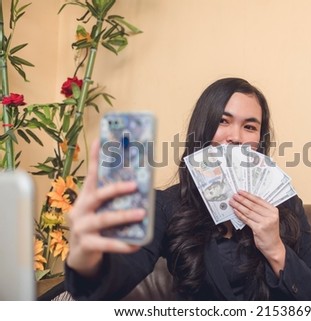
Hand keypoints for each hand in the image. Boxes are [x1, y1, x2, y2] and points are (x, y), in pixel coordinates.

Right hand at [66, 139, 144, 276]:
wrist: (82, 256)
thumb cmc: (96, 227)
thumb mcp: (102, 210)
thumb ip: (114, 200)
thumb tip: (140, 186)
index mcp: (85, 198)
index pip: (91, 175)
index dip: (95, 159)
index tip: (100, 141)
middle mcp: (80, 209)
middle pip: (97, 195)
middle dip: (116, 188)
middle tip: (135, 185)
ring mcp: (81, 227)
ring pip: (104, 219)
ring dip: (124, 216)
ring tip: (142, 214)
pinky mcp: (86, 245)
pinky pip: (107, 244)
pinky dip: (123, 244)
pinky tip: (136, 244)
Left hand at [229, 190, 285, 275]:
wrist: (273, 246)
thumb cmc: (270, 232)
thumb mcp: (269, 218)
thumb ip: (262, 210)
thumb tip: (247, 200)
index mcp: (273, 210)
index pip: (259, 200)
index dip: (248, 195)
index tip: (240, 192)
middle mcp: (270, 215)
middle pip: (253, 205)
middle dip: (242, 199)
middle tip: (234, 196)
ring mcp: (265, 222)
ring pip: (248, 211)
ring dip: (239, 206)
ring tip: (232, 202)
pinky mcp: (259, 229)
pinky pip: (247, 220)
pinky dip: (240, 215)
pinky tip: (235, 211)